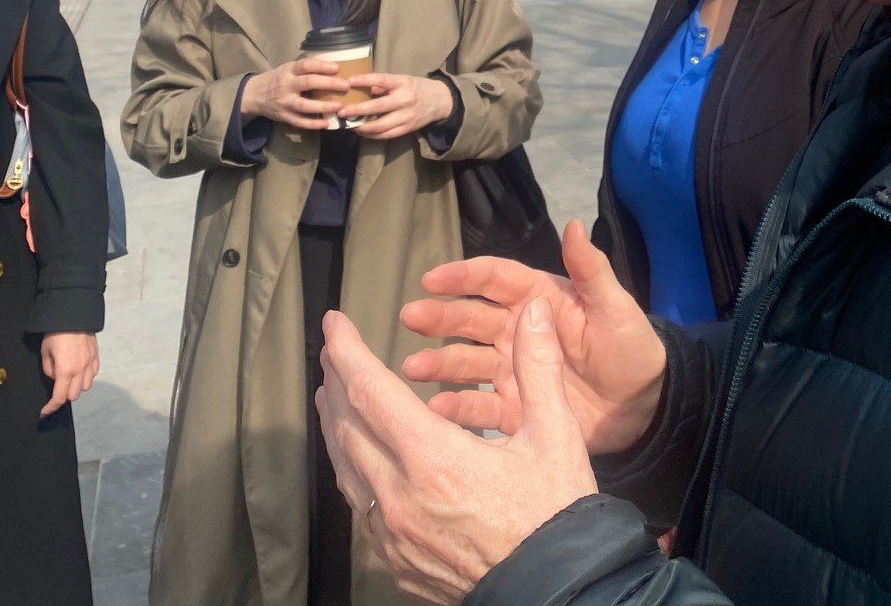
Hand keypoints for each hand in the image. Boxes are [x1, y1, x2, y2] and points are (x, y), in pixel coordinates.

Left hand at [40, 332, 99, 416]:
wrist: (74, 315)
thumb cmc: (56, 333)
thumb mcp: (45, 352)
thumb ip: (49, 369)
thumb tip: (54, 376)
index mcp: (65, 371)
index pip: (59, 397)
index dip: (51, 407)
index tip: (44, 411)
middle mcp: (80, 370)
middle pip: (74, 395)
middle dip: (64, 396)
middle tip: (57, 389)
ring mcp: (90, 363)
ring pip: (86, 387)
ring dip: (77, 387)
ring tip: (69, 380)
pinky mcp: (96, 356)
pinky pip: (94, 374)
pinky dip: (86, 377)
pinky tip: (80, 371)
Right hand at [242, 57, 350, 129]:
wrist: (254, 95)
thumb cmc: (278, 79)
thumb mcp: (287, 69)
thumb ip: (305, 69)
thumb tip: (333, 66)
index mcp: (287, 70)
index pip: (305, 65)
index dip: (321, 65)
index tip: (337, 68)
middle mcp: (285, 85)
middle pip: (308, 83)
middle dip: (328, 84)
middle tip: (346, 85)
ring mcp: (284, 102)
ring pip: (305, 105)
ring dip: (324, 106)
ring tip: (341, 105)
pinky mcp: (284, 116)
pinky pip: (300, 122)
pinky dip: (313, 123)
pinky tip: (326, 123)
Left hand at [317, 302, 596, 605]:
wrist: (559, 593)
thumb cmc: (557, 516)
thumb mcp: (556, 435)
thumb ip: (538, 368)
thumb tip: (534, 311)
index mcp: (435, 459)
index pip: (370, 392)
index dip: (347, 353)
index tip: (336, 324)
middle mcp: (402, 497)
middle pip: (348, 427)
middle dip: (336, 382)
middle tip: (334, 351)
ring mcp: (393, 535)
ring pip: (345, 469)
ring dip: (335, 426)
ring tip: (332, 397)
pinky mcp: (396, 562)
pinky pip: (359, 508)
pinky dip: (351, 470)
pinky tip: (358, 460)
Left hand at [340, 74, 454, 139]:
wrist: (441, 101)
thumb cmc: (418, 87)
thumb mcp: (403, 79)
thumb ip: (384, 84)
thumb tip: (363, 87)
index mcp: (403, 83)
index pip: (381, 80)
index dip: (365, 80)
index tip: (349, 81)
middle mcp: (405, 100)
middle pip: (377, 107)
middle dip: (357, 110)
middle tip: (341, 111)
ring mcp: (406, 116)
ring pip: (380, 126)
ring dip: (361, 127)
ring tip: (349, 124)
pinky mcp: (407, 129)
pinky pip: (386, 135)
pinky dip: (372, 135)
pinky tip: (362, 131)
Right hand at [399, 219, 665, 453]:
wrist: (646, 408)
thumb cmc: (631, 349)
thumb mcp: (615, 308)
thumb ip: (591, 270)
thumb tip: (574, 222)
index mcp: (538, 300)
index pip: (495, 280)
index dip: (463, 276)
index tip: (431, 278)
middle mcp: (516, 332)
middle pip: (470, 319)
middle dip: (439, 317)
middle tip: (409, 317)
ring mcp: (511, 371)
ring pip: (466, 363)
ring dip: (438, 362)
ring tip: (412, 368)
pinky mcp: (514, 410)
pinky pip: (479, 409)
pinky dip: (456, 408)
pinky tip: (435, 408)